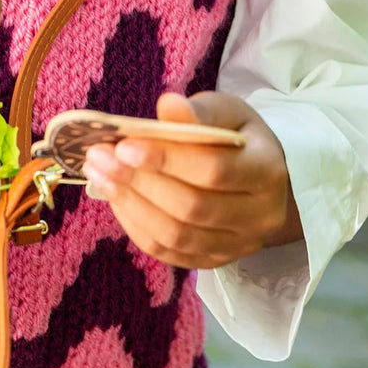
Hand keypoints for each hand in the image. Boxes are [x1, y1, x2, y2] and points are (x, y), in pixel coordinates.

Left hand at [80, 90, 302, 268]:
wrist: (264, 182)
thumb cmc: (240, 139)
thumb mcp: (229, 113)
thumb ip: (199, 112)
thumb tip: (168, 106)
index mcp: (267, 172)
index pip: (213, 170)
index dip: (167, 159)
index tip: (125, 145)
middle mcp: (259, 217)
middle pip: (192, 207)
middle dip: (139, 182)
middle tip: (99, 157)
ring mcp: (237, 246)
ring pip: (177, 235)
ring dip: (130, 204)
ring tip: (100, 174)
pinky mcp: (214, 261)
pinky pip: (169, 252)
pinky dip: (136, 225)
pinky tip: (116, 197)